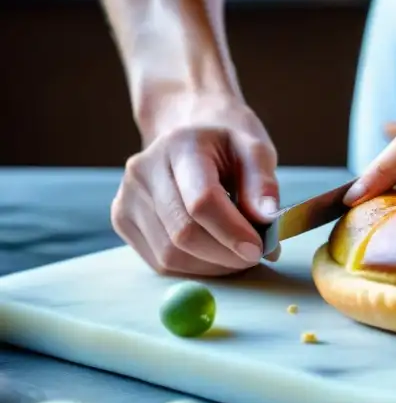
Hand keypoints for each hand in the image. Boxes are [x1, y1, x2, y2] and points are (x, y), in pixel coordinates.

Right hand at [111, 94, 280, 276]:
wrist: (188, 134)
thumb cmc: (227, 147)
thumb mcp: (255, 151)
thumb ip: (263, 184)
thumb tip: (267, 218)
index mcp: (180, 145)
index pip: (202, 201)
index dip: (232, 232)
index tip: (259, 249)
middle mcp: (144, 169)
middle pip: (183, 233)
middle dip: (224, 255)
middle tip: (254, 256)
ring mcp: (126, 195)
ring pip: (169, 254)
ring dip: (211, 266)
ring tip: (237, 255)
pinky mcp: (121, 218)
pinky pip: (158, 260)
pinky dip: (192, 268)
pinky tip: (213, 254)